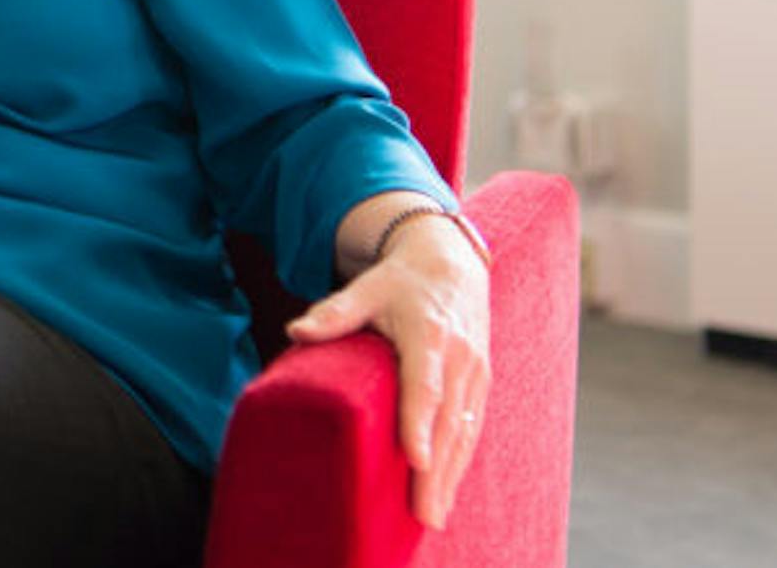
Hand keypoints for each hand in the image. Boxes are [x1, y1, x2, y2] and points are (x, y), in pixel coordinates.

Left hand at [285, 216, 490, 529]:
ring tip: (432, 514)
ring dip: (451, 475)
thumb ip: (334, 312)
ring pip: (464, 431)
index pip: (427, 385)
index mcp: (430, 335)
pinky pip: (471, 427)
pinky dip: (459, 460)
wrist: (451, 261)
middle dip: (436, 470)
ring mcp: (475, 373)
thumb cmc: (400, 280)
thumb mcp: (366, 288)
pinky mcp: (480, 382)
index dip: (421, 424)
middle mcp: (460, 357)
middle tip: (423, 512)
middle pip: (448, 421)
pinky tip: (445, 489)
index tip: (416, 461)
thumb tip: (295, 330)